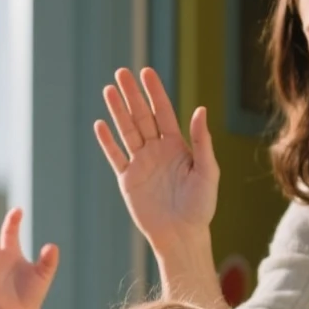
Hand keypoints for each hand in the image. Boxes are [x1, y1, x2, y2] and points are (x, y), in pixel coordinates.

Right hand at [94, 67, 218, 252]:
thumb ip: (202, 142)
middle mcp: (157, 151)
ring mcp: (141, 164)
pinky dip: (107, 142)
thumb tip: (200, 110)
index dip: (154, 92)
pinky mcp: (128, 180)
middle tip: (121, 72)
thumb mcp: (207, 172)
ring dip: (117, 111)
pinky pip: (115, 157)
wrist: (182, 235)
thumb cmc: (200, 207)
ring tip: (108, 90)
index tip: (146, 72)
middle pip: (142, 116)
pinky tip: (100, 125)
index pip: (163, 112)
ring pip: (127, 131)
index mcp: (177, 146)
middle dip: (132, 95)